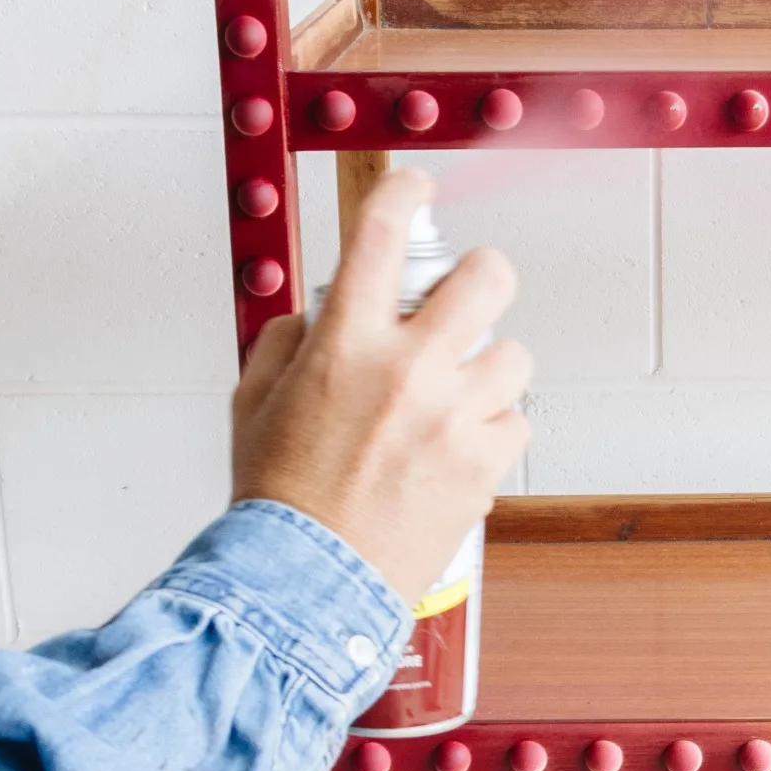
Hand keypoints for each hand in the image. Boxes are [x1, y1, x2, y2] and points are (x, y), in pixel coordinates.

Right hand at [231, 170, 531, 604]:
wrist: (305, 583)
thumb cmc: (278, 500)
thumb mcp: (253, 402)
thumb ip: (290, 342)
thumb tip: (322, 313)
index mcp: (345, 342)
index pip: (383, 233)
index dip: (406, 192)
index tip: (416, 188)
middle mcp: (408, 369)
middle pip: (489, 277)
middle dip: (483, 278)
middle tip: (467, 299)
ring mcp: (454, 417)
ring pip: (515, 356)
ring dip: (490, 369)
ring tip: (455, 398)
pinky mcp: (484, 464)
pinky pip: (517, 423)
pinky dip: (493, 432)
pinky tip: (458, 450)